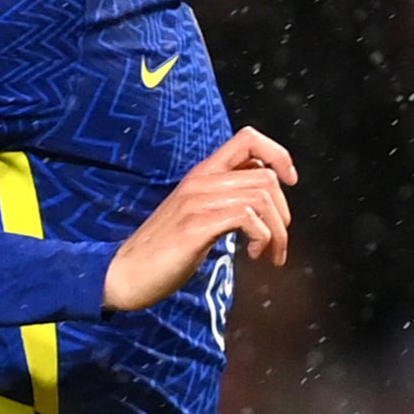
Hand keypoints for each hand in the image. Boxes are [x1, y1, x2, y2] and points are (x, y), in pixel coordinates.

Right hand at [103, 127, 295, 311]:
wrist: (124, 274)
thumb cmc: (162, 251)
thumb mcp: (197, 216)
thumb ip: (224, 200)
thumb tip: (261, 198)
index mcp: (202, 174)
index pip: (248, 139)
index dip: (278, 154)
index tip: (289, 182)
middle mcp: (201, 181)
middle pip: (266, 176)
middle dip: (284, 213)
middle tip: (279, 243)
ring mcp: (197, 202)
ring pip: (261, 197)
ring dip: (277, 231)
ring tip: (270, 254)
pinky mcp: (196, 226)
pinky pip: (246, 218)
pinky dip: (262, 238)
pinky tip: (254, 256)